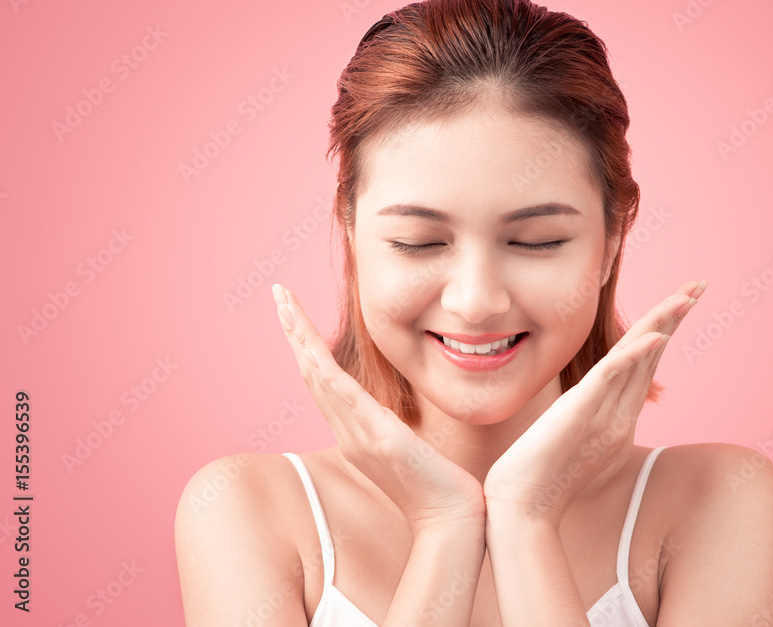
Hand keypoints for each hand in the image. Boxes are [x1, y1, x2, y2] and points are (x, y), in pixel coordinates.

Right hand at [271, 284, 485, 533]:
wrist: (452, 521)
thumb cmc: (440, 487)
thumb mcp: (410, 448)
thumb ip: (394, 428)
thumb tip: (393, 415)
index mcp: (356, 432)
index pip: (324, 379)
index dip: (306, 344)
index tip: (295, 312)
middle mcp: (349, 432)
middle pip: (311, 372)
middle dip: (295, 330)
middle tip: (278, 294)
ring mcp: (360, 436)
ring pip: (319, 378)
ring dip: (300, 338)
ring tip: (285, 303)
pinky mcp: (380, 440)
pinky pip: (344, 400)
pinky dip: (323, 371)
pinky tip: (309, 348)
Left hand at [483, 280, 707, 524]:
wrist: (523, 508)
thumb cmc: (539, 476)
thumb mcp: (570, 438)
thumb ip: (585, 418)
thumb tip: (587, 402)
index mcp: (617, 416)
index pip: (646, 363)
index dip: (665, 328)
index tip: (682, 299)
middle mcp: (619, 413)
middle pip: (652, 355)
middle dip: (675, 316)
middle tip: (699, 284)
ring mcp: (605, 415)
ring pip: (640, 361)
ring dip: (663, 325)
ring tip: (685, 297)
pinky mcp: (582, 414)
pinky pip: (612, 380)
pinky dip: (634, 356)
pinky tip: (653, 336)